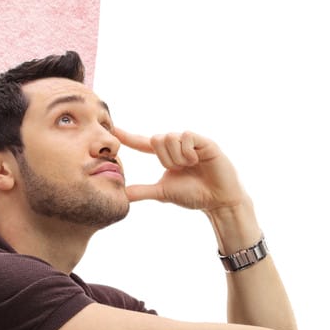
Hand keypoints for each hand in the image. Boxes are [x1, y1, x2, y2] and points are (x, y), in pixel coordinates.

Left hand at [107, 120, 247, 212]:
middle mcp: (177, 145)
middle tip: (179, 169)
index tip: (112, 129)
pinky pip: (185, 137)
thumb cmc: (194, 195)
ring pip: (169, 138)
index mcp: (166, 155)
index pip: (142, 143)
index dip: (128, 136)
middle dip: (165, 158)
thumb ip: (143, 191)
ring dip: (177, 157)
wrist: (217, 200)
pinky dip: (188, 152)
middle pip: (156, 139)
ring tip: (191, 166)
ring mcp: (190, 142)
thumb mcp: (163, 192)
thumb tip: (121, 194)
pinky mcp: (203, 140)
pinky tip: (198, 160)